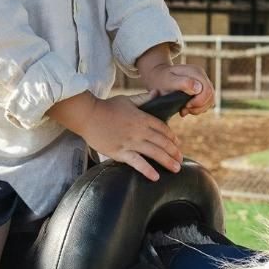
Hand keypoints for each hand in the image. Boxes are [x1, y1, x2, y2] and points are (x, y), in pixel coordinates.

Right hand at [50, 93, 181, 180]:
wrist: (87, 115)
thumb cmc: (106, 106)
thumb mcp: (127, 99)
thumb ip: (144, 98)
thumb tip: (157, 92)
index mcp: (142, 117)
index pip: (163, 128)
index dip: (172, 137)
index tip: (177, 144)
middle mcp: (139, 130)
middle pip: (162, 142)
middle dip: (174, 152)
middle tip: (181, 160)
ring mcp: (130, 142)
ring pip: (154, 153)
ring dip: (167, 161)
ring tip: (176, 169)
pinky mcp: (119, 152)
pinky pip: (136, 162)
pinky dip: (147, 170)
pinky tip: (155, 177)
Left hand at [141, 61, 214, 115]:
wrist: (159, 77)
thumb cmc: (162, 80)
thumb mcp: (169, 81)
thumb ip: (183, 83)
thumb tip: (199, 88)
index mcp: (196, 72)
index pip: (207, 91)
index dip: (198, 102)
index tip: (185, 106)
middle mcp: (202, 75)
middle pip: (210, 96)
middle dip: (198, 107)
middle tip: (184, 111)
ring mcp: (203, 82)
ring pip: (210, 100)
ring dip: (199, 109)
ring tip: (185, 110)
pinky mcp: (202, 89)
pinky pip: (207, 102)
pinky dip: (199, 108)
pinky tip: (187, 108)